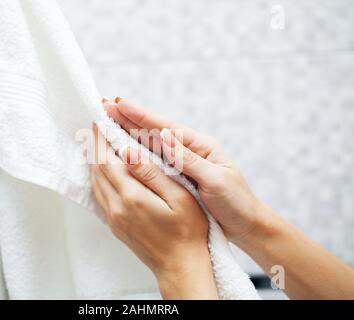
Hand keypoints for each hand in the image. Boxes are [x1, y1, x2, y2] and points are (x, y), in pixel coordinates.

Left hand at [90, 123, 217, 298]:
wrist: (181, 266)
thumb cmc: (188, 232)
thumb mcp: (178, 198)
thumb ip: (152, 174)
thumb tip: (129, 152)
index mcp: (132, 197)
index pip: (108, 159)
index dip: (103, 137)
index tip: (101, 118)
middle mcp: (116, 207)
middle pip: (97, 168)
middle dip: (95, 143)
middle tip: (98, 124)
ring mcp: (113, 218)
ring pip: (95, 181)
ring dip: (94, 159)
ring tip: (99, 141)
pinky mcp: (115, 225)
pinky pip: (99, 194)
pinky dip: (98, 176)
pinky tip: (104, 169)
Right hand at [103, 97, 263, 243]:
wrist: (247, 225)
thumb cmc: (236, 202)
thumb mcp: (216, 180)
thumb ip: (189, 160)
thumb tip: (166, 136)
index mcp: (201, 146)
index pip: (166, 127)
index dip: (141, 116)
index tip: (120, 105)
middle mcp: (189, 151)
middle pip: (154, 131)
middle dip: (130, 119)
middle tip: (106, 107)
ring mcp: (183, 163)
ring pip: (151, 145)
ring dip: (130, 133)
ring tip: (109, 122)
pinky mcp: (179, 177)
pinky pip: (154, 161)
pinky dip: (138, 153)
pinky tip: (124, 150)